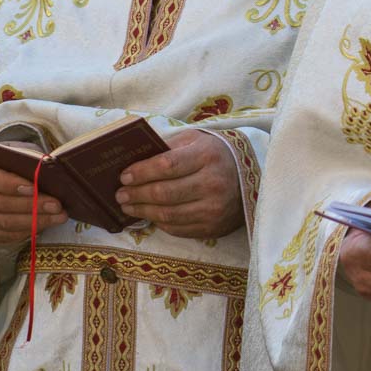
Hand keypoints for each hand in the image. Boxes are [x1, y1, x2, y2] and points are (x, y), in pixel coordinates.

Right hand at [0, 153, 69, 246]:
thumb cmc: (14, 160)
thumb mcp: (22, 152)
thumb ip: (31, 160)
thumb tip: (51, 171)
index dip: (10, 184)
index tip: (34, 188)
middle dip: (31, 206)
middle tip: (57, 206)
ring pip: (2, 222)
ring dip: (34, 221)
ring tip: (58, 217)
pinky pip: (3, 235)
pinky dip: (26, 231)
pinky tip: (44, 225)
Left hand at [113, 129, 243, 238]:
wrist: (251, 179)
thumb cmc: (215, 156)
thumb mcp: (196, 141)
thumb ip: (169, 147)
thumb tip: (133, 160)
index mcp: (207, 156)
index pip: (166, 165)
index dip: (141, 172)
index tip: (124, 176)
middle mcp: (213, 183)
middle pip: (164, 193)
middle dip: (136, 194)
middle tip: (119, 194)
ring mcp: (214, 209)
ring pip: (168, 214)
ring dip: (142, 211)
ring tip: (128, 206)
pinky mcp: (213, 227)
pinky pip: (177, 228)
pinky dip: (159, 222)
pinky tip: (150, 215)